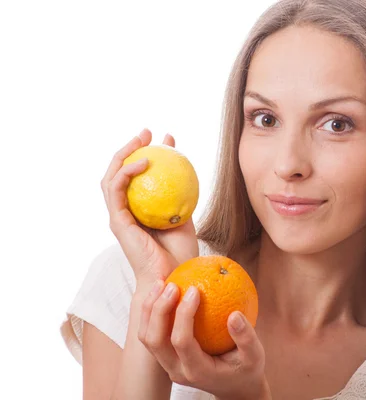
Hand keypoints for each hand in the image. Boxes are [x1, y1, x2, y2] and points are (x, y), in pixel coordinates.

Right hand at [101, 129, 199, 287]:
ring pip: (111, 177)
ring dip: (124, 154)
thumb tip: (188, 169)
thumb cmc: (182, 251)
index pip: (136, 176)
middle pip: (118, 173)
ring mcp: (119, 216)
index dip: (146, 154)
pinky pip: (117, 191)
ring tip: (142, 138)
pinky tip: (145, 161)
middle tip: (147, 132)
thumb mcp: (185, 215)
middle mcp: (124, 212)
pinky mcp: (117, 222)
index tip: (164, 139)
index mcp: (138, 210)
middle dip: (129, 148)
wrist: (174, 277)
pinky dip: (127, 173)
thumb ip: (181, 194)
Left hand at [138, 281, 269, 399]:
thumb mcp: (255, 357)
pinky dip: (152, 311)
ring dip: (150, 309)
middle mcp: (177, 370)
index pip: (182, 341)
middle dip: (158, 310)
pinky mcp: (166, 356)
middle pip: (155, 340)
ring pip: (147, 337)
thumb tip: (235, 314)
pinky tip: (163, 291)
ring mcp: (168, 365)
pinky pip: (152, 332)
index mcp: (197, 371)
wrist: (235, 387)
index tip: (195, 289)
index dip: (184, 314)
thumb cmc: (246, 370)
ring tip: (162, 283)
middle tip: (172, 285)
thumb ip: (246, 338)